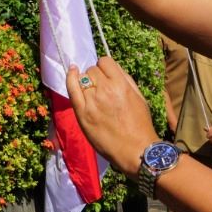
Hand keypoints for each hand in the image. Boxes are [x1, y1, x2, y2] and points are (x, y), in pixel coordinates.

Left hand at [65, 56, 156, 174]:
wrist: (135, 150)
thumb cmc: (140, 125)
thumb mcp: (139, 97)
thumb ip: (126, 80)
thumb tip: (113, 68)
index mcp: (121, 84)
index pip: (105, 61)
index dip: (106, 67)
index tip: (106, 75)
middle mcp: (105, 90)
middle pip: (92, 70)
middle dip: (96, 76)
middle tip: (102, 90)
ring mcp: (92, 101)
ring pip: (82, 79)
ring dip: (87, 83)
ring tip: (93, 95)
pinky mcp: (82, 113)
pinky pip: (72, 89)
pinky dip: (70, 78)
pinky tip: (72, 71)